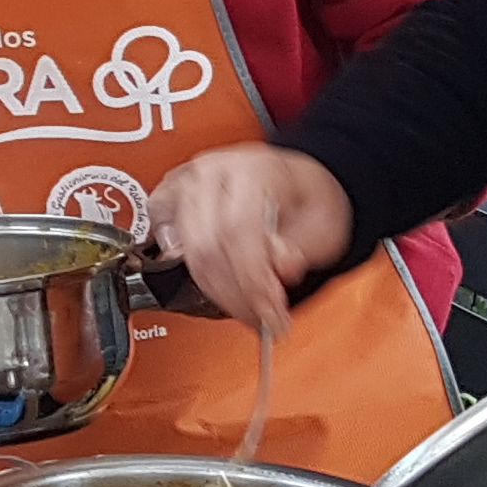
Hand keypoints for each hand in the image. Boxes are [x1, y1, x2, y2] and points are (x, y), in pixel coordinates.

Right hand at [147, 143, 350, 337]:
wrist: (291, 184)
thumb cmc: (304, 199)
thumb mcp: (323, 226)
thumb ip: (301, 249)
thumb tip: (280, 269)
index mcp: (252, 169)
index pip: (237, 229)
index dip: (251, 280)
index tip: (270, 313)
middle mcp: (211, 172)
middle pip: (207, 246)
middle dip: (235, 295)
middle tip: (261, 318)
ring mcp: (184, 184)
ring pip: (187, 253)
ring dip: (217, 291)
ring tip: (247, 308)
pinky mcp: (169, 200)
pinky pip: (164, 244)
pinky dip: (188, 270)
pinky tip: (214, 282)